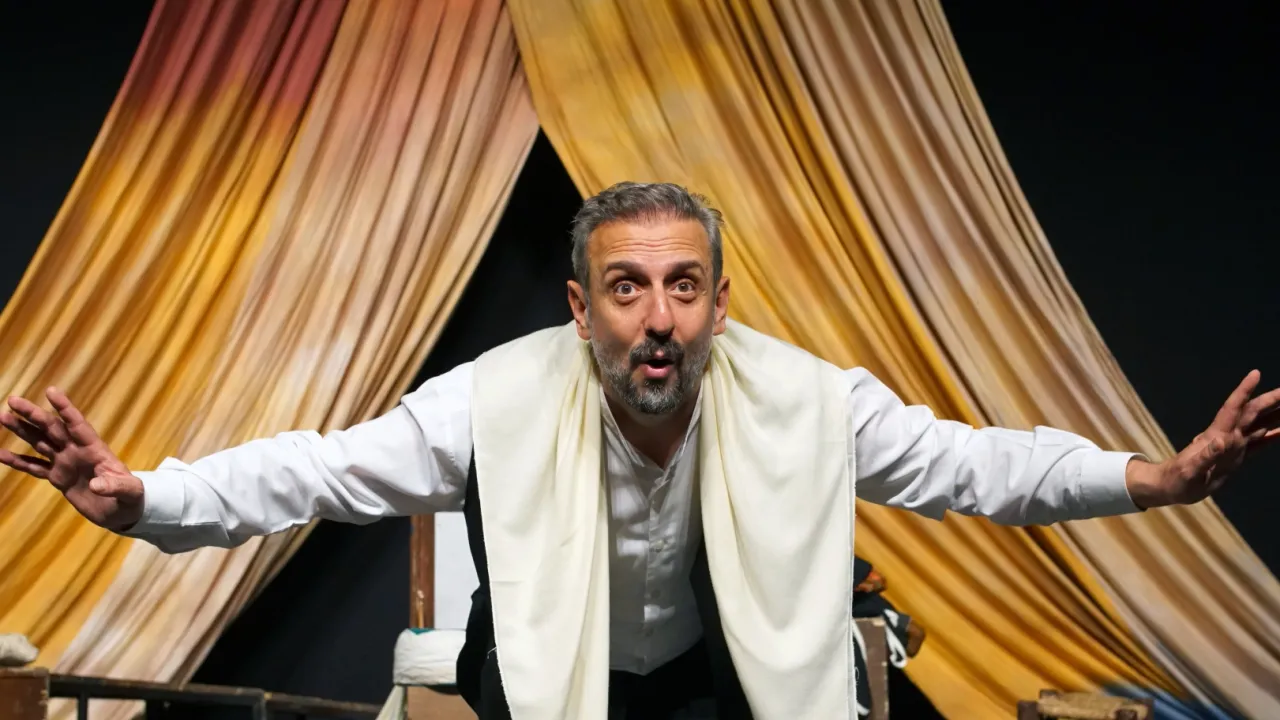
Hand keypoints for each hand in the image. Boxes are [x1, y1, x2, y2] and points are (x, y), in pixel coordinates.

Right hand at [0, 387, 143, 530]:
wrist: (122, 512)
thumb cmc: (131, 497)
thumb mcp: (129, 492)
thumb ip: (115, 486)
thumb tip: (96, 485)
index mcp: (95, 449)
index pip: (78, 424)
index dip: (65, 409)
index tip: (51, 391)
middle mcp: (77, 451)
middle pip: (52, 428)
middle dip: (33, 414)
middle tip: (12, 400)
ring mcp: (66, 463)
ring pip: (40, 442)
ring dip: (22, 430)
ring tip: (3, 417)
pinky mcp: (58, 478)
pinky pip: (34, 467)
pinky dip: (17, 461)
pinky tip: (0, 454)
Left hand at [1127, 370, 1279, 508]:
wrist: (1171, 486)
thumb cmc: (1177, 479)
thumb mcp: (1190, 471)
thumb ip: (1206, 457)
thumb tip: (1222, 441)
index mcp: (1216, 436)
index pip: (1232, 409)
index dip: (1243, 391)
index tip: (1255, 373)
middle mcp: (1227, 436)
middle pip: (1251, 413)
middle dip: (1270, 400)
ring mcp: (1232, 446)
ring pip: (1257, 425)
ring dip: (1274, 415)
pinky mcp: (1234, 457)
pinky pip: (1256, 443)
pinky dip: (1270, 436)